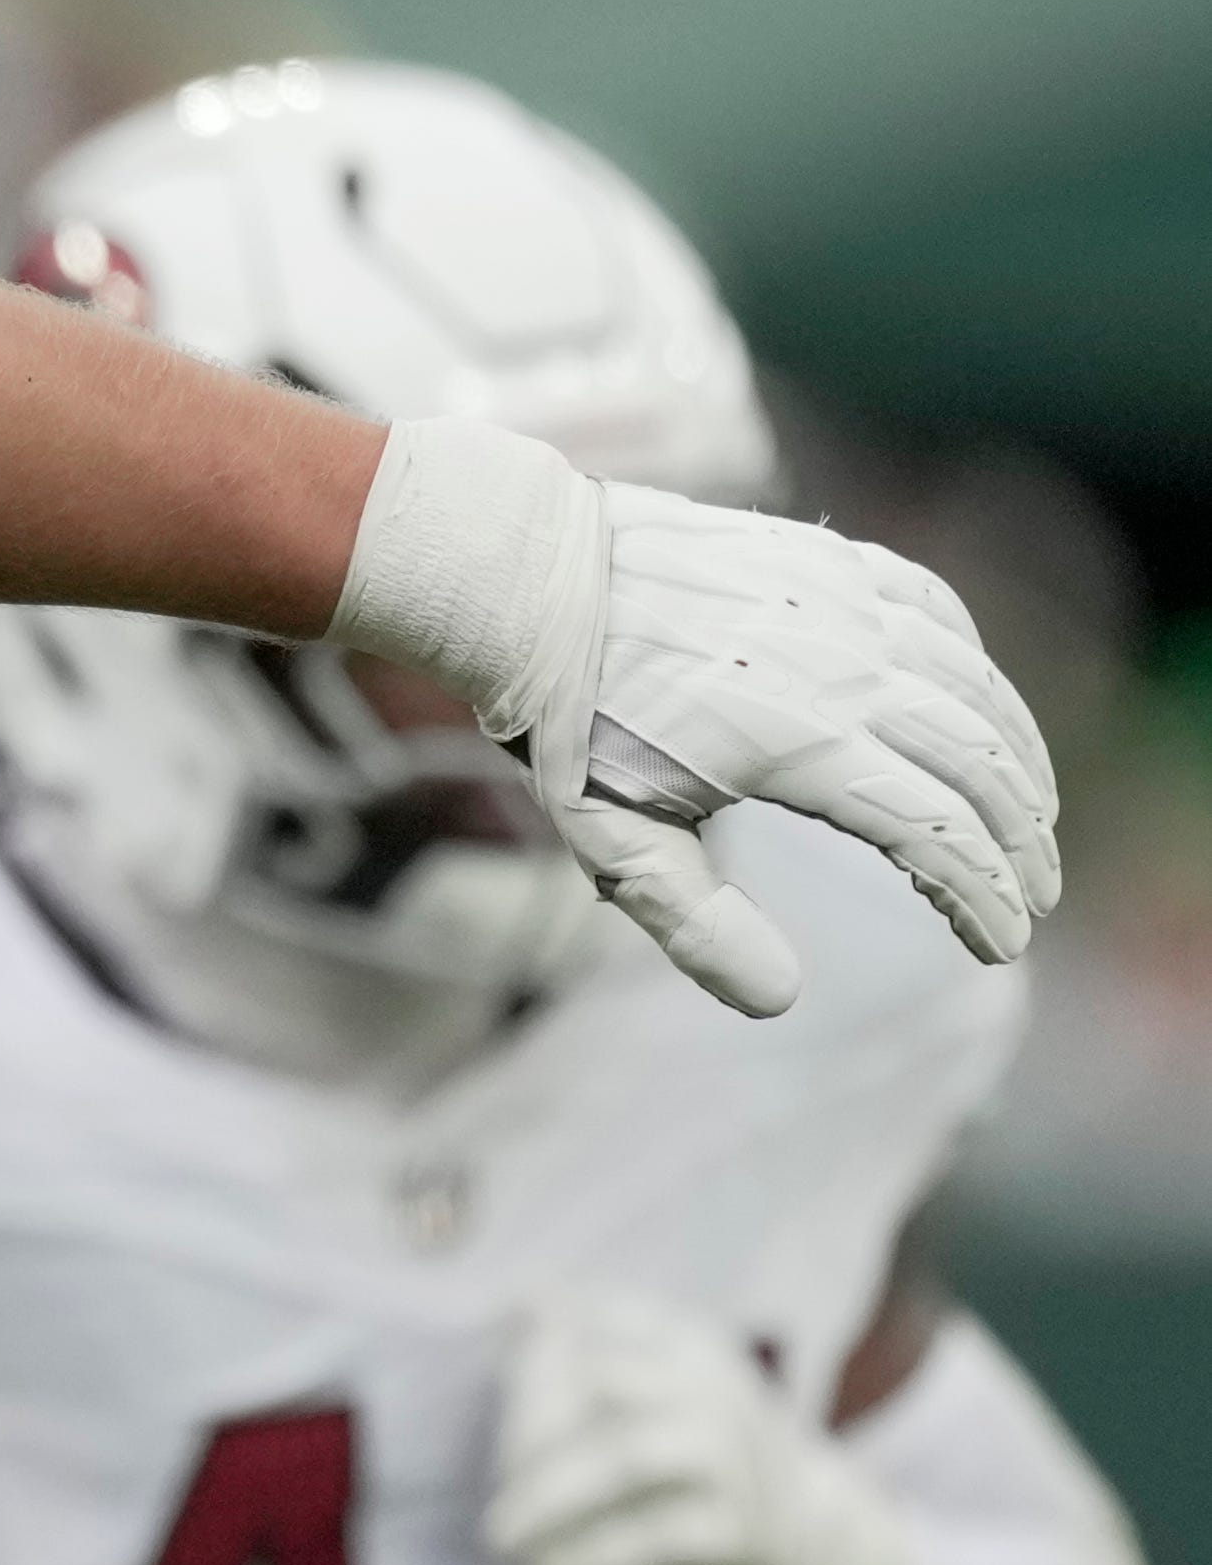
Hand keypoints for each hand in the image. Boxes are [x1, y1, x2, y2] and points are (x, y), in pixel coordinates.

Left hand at [332, 418, 1055, 1014]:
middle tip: (1034, 898)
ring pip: (976, 690)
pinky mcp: (835, 563)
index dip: (982, 898)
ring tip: (1030, 821)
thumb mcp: (612, 838)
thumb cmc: (570, 716)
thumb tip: (780, 1001)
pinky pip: (940, 616)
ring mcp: (849, 607)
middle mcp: (849, 670)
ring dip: (1018, 762)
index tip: (1001, 944)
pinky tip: (980, 711)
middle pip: (980, 768)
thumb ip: (696, 924)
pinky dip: (978, 671)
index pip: (936, 836)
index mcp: (803, 745)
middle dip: (1021, 845)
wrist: (531, 579)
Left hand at [490, 1291, 912, 1564]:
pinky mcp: (746, 1532)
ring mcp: (736, 1459)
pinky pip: (655, 1539)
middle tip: (499, 1485)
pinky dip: (591, 1559)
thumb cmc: (700, 1461)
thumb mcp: (653, 1395)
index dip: (532, 1354)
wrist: (816, 1541)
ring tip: (500, 1542)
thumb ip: (582, 1354)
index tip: (497, 1393)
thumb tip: (518, 1300)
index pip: (593, 1318)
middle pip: (598, 1382)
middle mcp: (717, 1389)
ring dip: (548, 1501)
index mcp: (687, 1343)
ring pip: (623, 1459)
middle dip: (527, 1433)